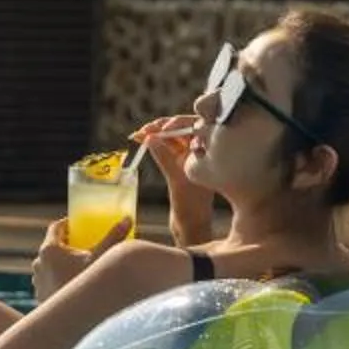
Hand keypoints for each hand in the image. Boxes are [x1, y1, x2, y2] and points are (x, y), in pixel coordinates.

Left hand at [32, 215, 132, 302]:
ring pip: (48, 265)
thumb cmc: (87, 284)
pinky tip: (71, 283)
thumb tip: (128, 219)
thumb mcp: (102, 258)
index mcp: (49, 250)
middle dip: (66, 245)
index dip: (67, 224)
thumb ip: (114, 237)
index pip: (56, 227)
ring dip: (60, 262)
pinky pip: (47, 280)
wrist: (76, 318)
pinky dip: (57, 278)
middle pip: (52, 246)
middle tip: (82, 246)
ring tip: (77, 266)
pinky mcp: (40, 295)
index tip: (78, 225)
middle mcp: (38, 263)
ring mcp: (37, 281)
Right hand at [131, 114, 216, 245]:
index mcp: (209, 151)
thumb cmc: (190, 205)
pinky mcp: (180, 163)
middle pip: (181, 129)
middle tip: (145, 129)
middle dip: (162, 127)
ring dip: (155, 134)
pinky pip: (167, 147)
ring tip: (139, 134)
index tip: (162, 128)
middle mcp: (201, 150)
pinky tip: (141, 139)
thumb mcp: (176, 179)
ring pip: (172, 137)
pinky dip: (154, 143)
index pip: (195, 126)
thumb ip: (164, 157)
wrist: (190, 224)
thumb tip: (150, 137)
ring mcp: (190, 156)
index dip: (177, 124)